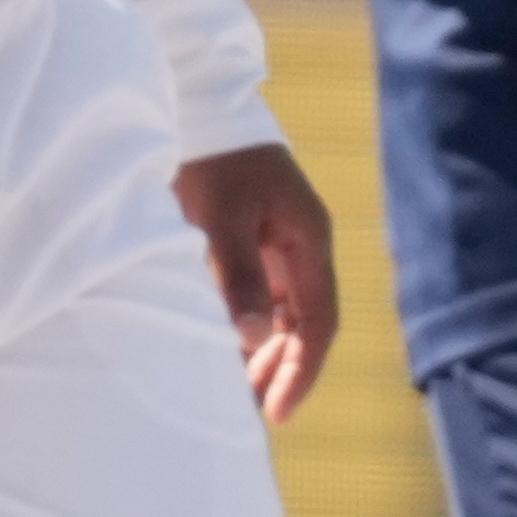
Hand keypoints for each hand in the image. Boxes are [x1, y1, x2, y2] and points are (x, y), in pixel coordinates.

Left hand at [173, 143, 339, 421]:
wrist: (197, 105)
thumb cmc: (211, 160)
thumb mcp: (221, 220)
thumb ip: (238, 279)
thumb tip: (253, 340)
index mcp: (308, 238)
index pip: (319, 321)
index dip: (302, 370)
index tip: (277, 411)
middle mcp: (303, 243)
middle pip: (306, 322)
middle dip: (284, 368)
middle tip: (253, 409)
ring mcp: (281, 240)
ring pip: (285, 312)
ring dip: (267, 352)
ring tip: (238, 388)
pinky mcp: (257, 236)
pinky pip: (264, 296)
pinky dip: (251, 327)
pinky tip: (228, 347)